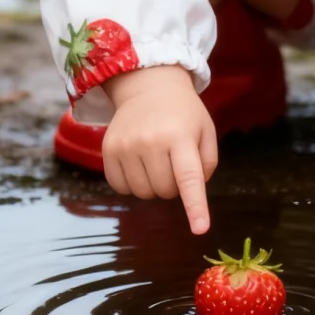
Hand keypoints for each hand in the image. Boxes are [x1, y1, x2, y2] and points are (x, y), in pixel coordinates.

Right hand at [102, 65, 217, 233]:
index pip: (189, 178)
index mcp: (180, 136)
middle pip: (165, 192)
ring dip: (152, 185)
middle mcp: (151, 141)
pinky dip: (132, 183)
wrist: (148, 86)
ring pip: (143, 193)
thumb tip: (191, 193)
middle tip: (174, 161)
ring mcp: (126, 145)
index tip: (200, 229)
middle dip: (173, 185)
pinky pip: (121, 187)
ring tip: (156, 160)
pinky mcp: (108, 150)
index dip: (195, 206)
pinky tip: (138, 163)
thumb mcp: (205, 130)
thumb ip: (206, 164)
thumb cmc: (183, 113)